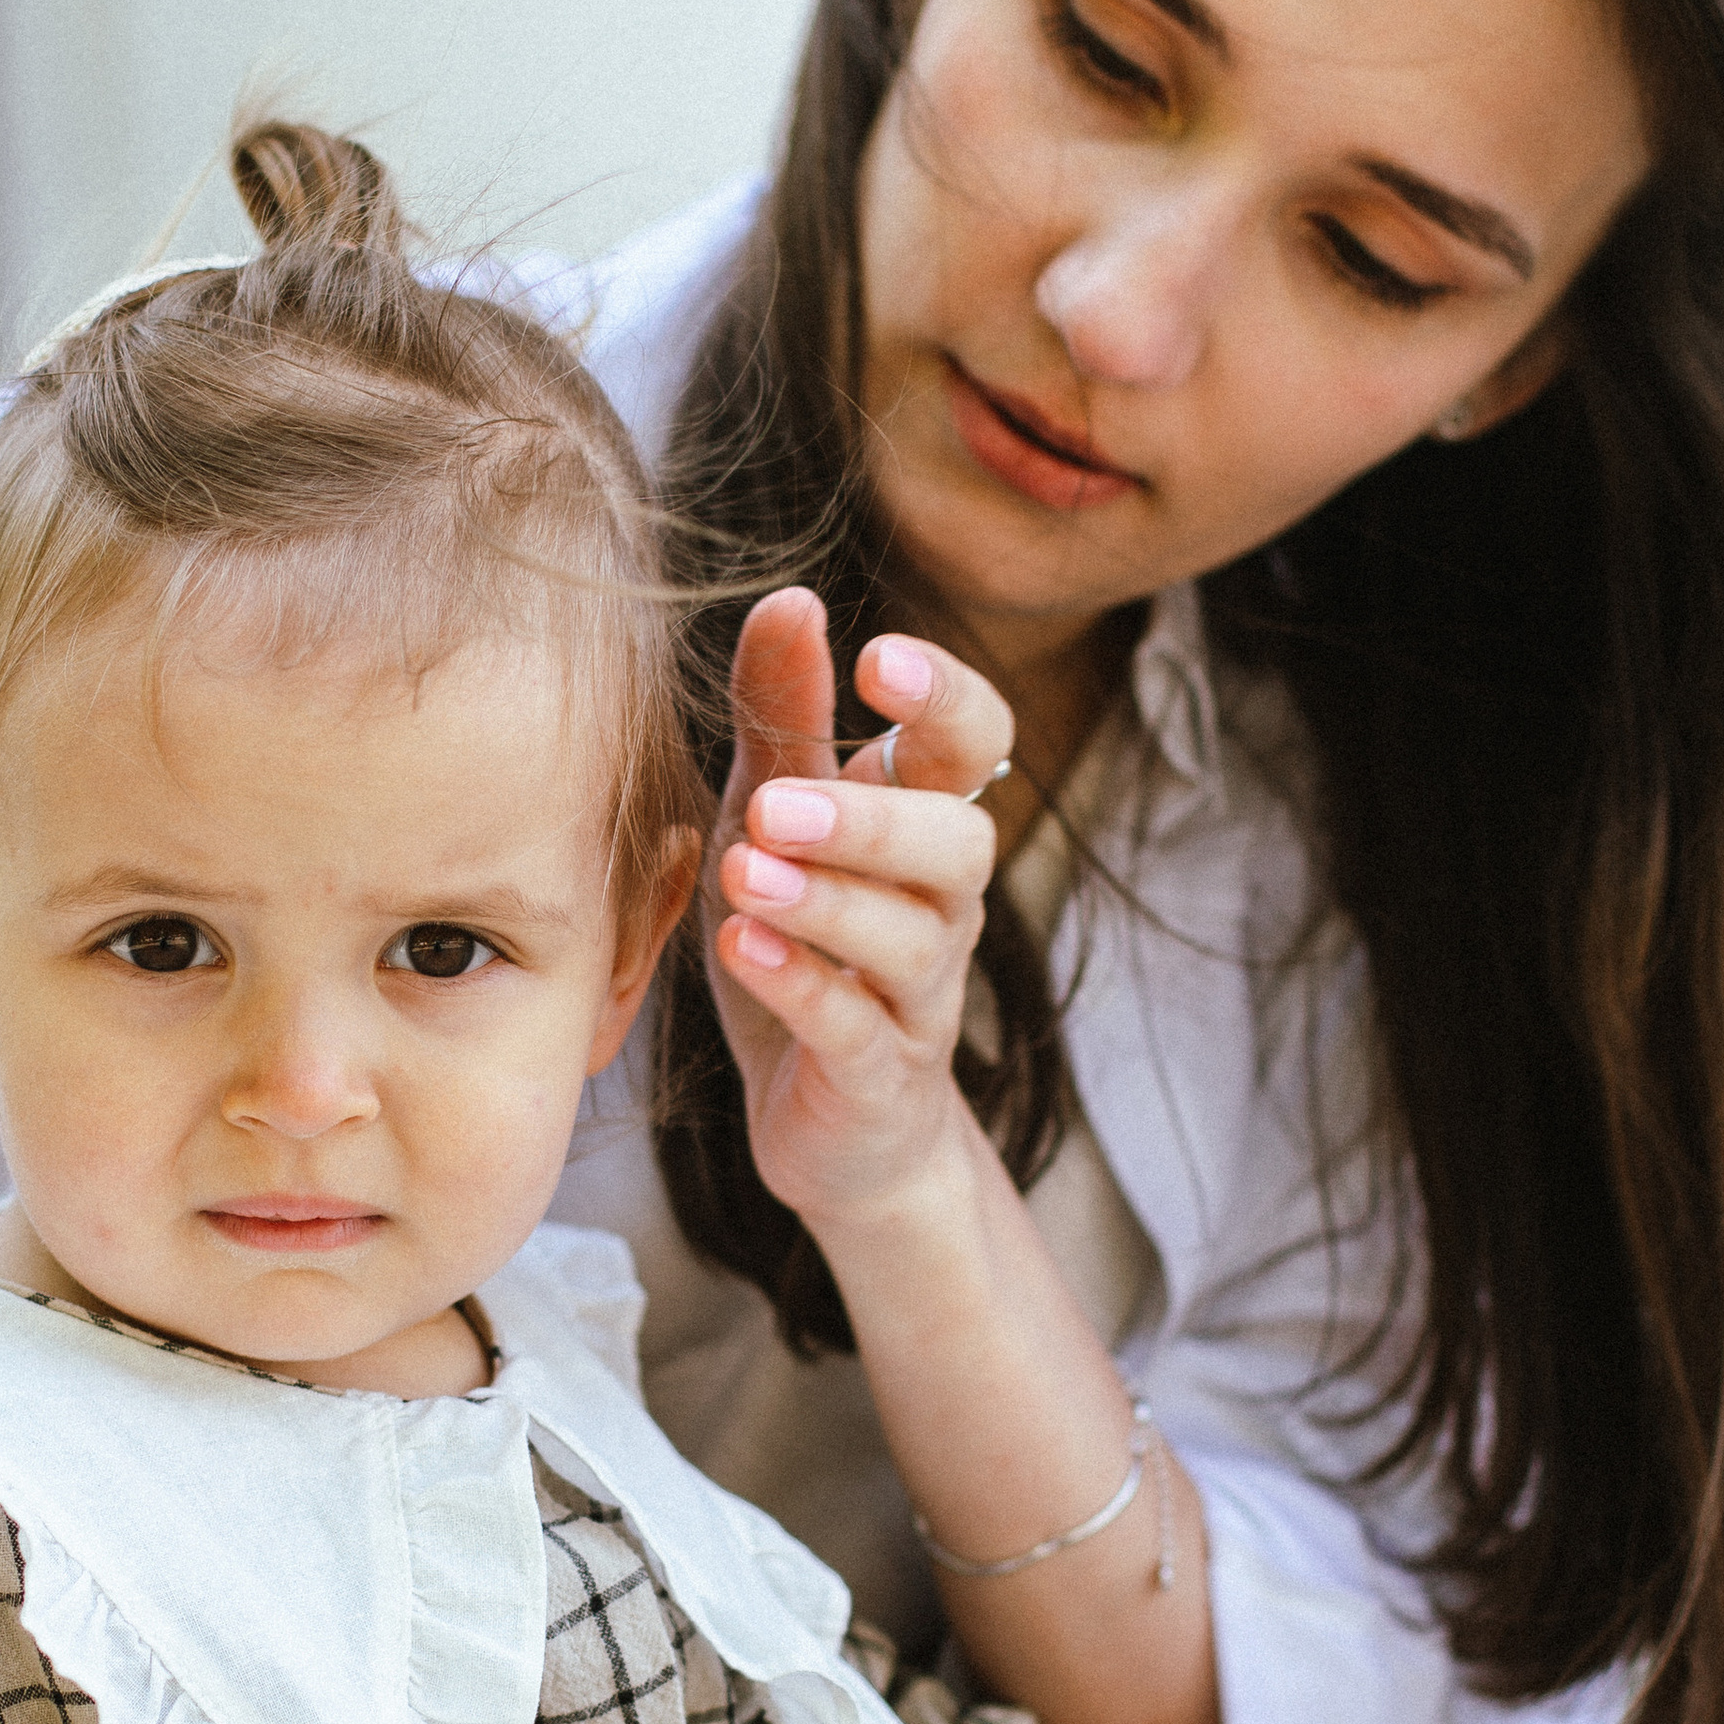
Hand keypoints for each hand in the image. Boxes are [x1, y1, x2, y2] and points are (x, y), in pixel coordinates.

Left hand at [709, 588, 1014, 1237]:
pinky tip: (748, 951)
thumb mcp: (772, 820)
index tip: (879, 659)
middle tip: (777, 804)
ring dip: (828, 901)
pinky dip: (804, 990)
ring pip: (909, 939)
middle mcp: (940, 906)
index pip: (976, 743)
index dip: (945, 698)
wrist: (833, 1125)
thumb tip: (790, 598)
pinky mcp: (877, 1078)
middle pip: (958, 843)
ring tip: (747, 875)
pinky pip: (856, 1031)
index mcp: (922, 824)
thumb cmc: (804, 947)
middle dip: (874, 818)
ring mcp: (916, 997)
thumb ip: (783, 719)